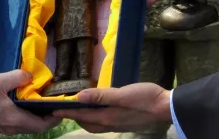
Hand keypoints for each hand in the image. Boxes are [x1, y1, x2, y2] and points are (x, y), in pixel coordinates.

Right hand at [0, 70, 60, 134]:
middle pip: (37, 128)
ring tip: (44, 103)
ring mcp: (8, 128)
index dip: (54, 119)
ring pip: (29, 127)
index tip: (61, 109)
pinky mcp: (2, 126)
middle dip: (49, 118)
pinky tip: (28, 105)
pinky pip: (21, 124)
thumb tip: (30, 76)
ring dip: (39, 118)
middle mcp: (14, 127)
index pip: (42, 126)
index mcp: (16, 118)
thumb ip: (17, 77)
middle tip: (55, 105)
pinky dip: (29, 117)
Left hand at [52, 83, 171, 132]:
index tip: (53, 111)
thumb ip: (101, 96)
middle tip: (62, 111)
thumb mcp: (122, 94)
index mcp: (107, 117)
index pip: (82, 116)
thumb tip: (80, 96)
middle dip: (74, 118)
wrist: (165, 108)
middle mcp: (110, 123)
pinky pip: (103, 123)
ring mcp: (118, 124)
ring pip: (95, 124)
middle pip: (87, 123)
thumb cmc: (145, 98)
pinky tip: (99, 111)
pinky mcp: (124, 122)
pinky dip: (95, 118)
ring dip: (84, 119)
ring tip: (78, 111)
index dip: (67, 113)